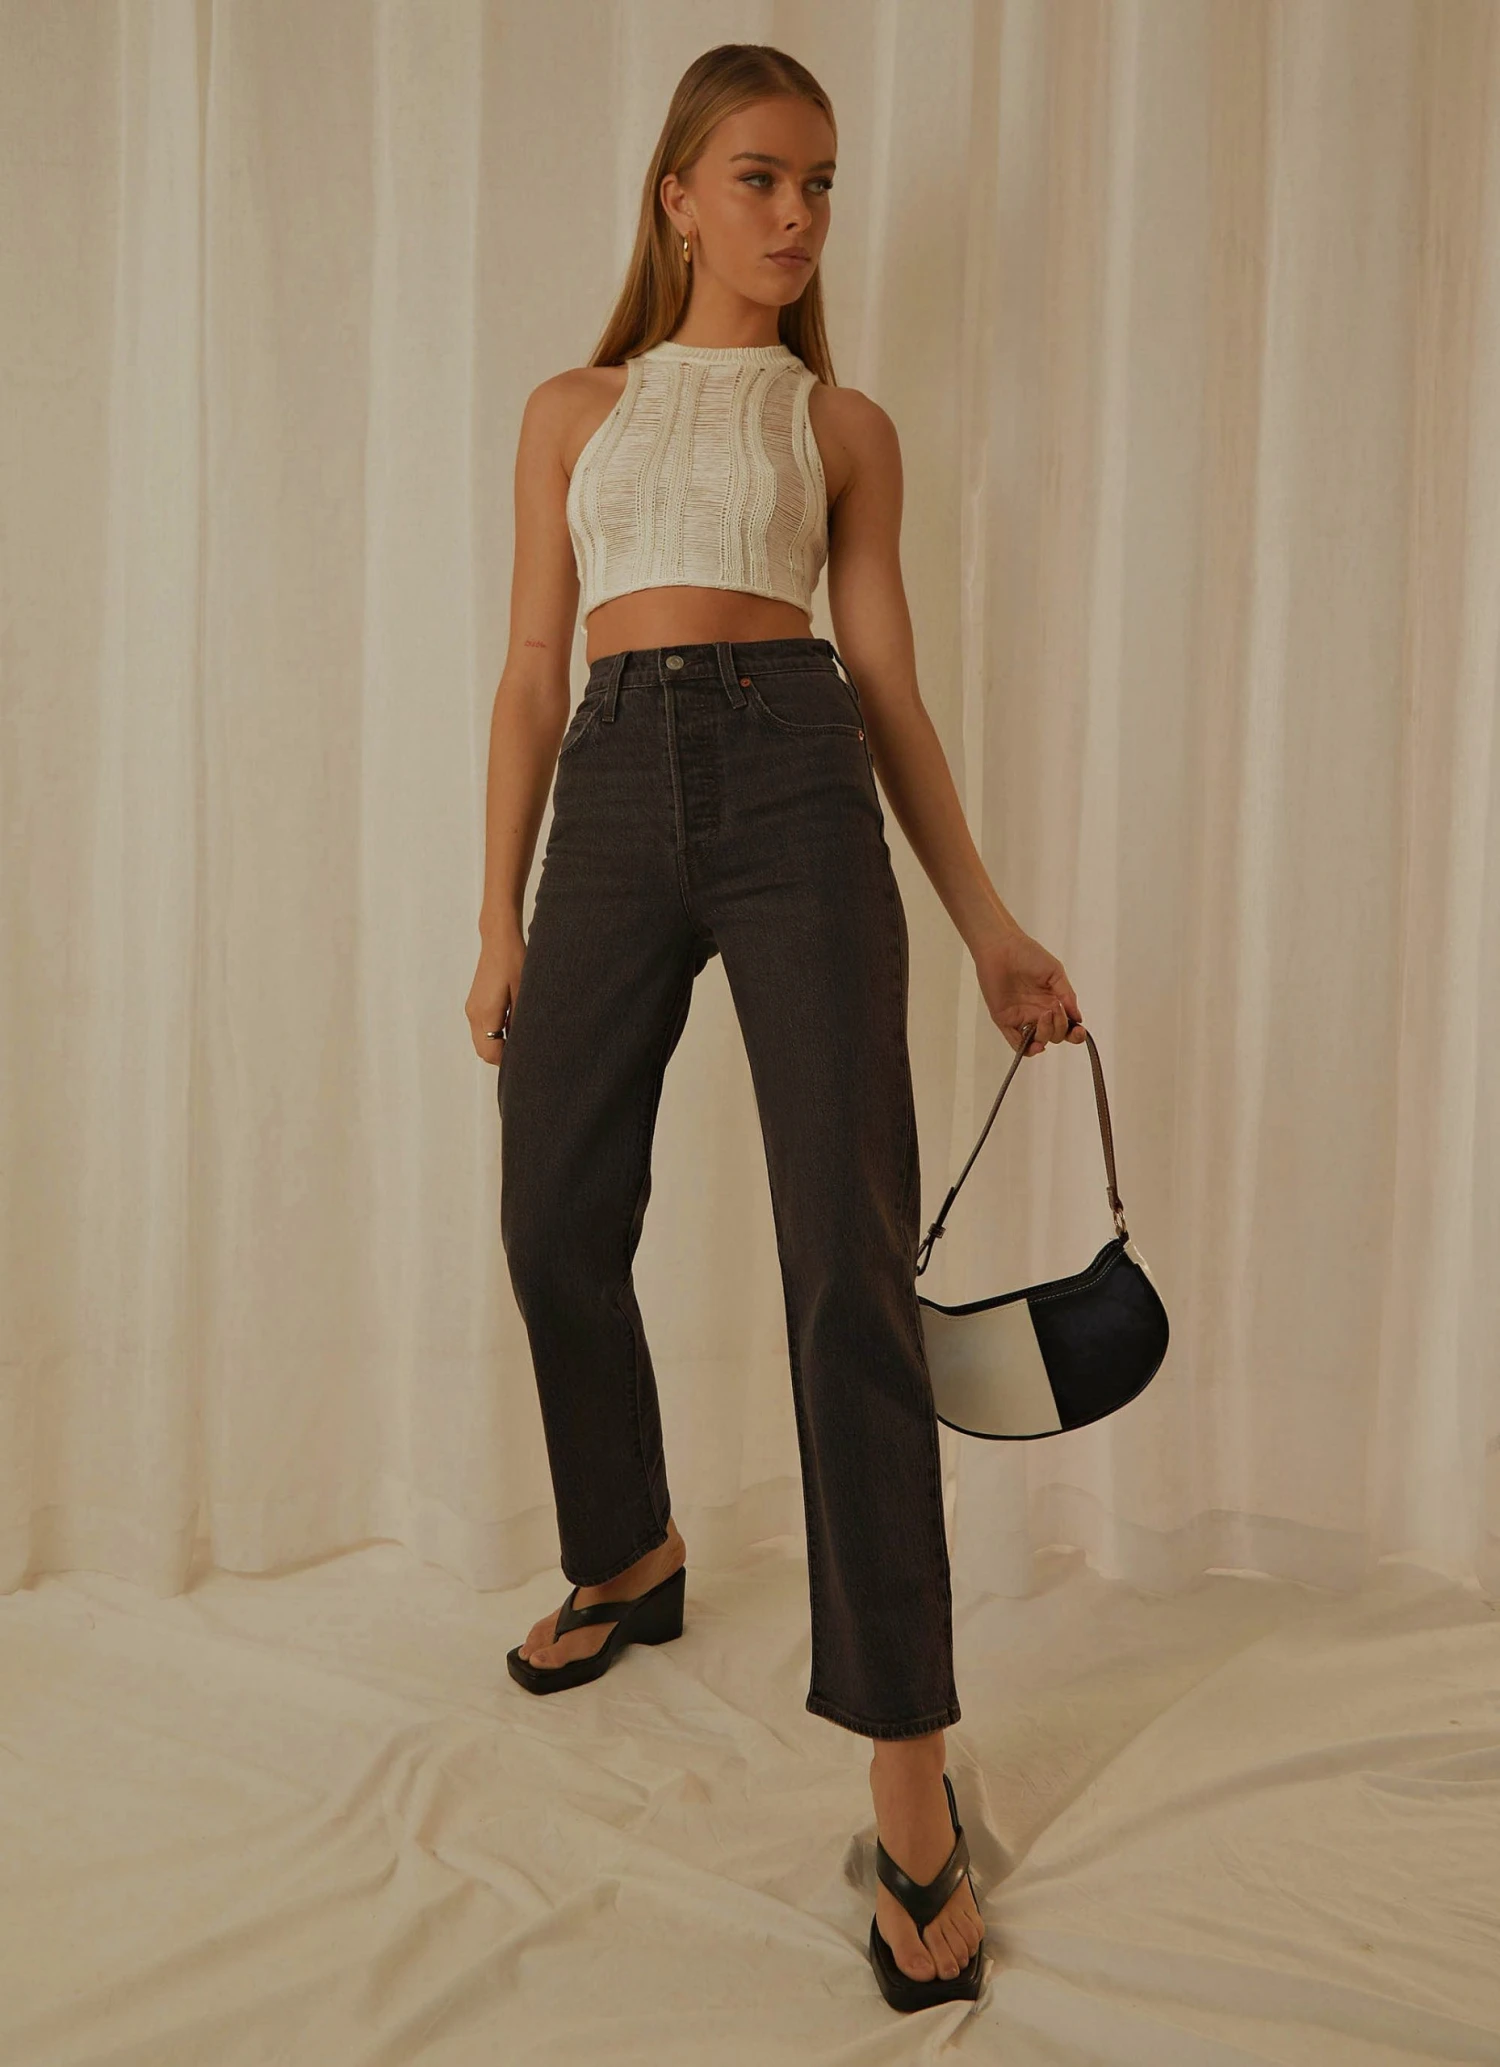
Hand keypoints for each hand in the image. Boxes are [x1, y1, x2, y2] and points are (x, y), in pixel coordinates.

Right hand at [466, 927, 525, 1064]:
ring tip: (519, 1037)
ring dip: (497, 1045)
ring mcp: (472, 1009)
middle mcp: (474, 1014)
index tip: (524, 1058)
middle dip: (501, 1056)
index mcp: (486, 1013)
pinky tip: (511, 1024)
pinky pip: (481, 1029)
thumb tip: (524, 1044)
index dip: (507, 1061)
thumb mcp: (524, 993)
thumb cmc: (514, 962)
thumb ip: (520, 1021)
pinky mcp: (474, 1003)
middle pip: (483, 1051)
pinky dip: (494, 1034)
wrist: (498, 940)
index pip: (491, 1052)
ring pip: (481, 1041)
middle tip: (524, 1051)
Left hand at [973, 928, 1085, 1056]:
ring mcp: (1022, 1017)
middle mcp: (1038, 1013)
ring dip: (1045, 1035)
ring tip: (1044, 1016)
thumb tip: (1078, 1018)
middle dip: (1059, 1028)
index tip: (1079, 1031)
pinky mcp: (1005, 1020)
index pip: (1066, 1026)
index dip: (1075, 1034)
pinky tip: (1035, 1045)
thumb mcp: (1055, 973)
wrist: (1002, 948)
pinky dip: (1026, 1049)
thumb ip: (1067, 995)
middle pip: (1054, 1035)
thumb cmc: (1029, 955)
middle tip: (1054, 1009)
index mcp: (1052, 1002)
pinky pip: (1016, 1042)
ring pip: (1038, 1041)